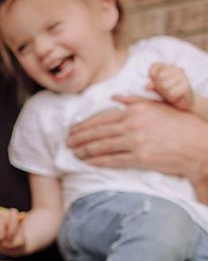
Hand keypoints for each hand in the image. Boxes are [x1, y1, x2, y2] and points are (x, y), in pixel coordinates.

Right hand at [0, 207, 26, 255]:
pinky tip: (22, 216)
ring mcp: (10, 246)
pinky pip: (19, 231)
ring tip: (13, 210)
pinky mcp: (20, 243)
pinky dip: (20, 222)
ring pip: (11, 233)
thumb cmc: (5, 230)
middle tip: (1, 215)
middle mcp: (0, 246)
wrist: (19, 243)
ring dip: (12, 220)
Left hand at [66, 99, 207, 178]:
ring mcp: (136, 142)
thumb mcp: (159, 105)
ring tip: (73, 152)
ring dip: (84, 151)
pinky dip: (96, 161)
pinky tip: (87, 162)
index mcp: (136, 110)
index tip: (73, 129)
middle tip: (67, 142)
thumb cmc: (180, 124)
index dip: (84, 125)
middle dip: (79, 138)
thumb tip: (115, 97)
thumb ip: (135, 100)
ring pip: (101, 147)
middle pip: (97, 132)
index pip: (102, 118)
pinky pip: (112, 160)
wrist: (199, 144)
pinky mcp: (140, 158)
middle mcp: (133, 124)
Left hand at [148, 62, 193, 110]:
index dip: (151, 75)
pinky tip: (175, 98)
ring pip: (164, 86)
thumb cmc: (170, 93)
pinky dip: (171, 98)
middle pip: (158, 77)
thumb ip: (153, 85)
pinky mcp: (187, 87)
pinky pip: (171, 93)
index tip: (155, 82)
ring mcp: (184, 77)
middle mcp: (178, 70)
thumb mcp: (159, 88)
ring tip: (171, 94)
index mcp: (170, 67)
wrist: (187, 102)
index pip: (154, 66)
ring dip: (165, 93)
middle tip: (165, 91)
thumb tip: (148, 85)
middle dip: (158, 86)